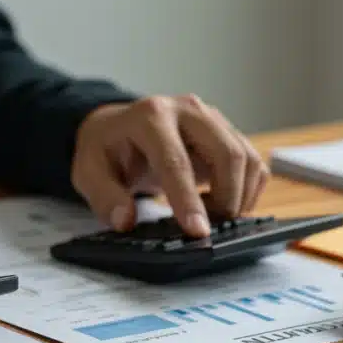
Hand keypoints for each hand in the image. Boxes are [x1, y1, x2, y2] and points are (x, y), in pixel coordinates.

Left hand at [70, 94, 268, 236]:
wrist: (119, 128)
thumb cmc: (107, 149)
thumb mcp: (89, 172)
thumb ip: (105, 197)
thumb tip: (125, 221)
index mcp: (151, 116)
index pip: (176, 161)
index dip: (189, 200)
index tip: (198, 232)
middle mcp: (188, 110)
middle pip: (227, 154)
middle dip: (227, 199)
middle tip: (210, 230)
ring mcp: (213, 118)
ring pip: (247, 158)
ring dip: (240, 197)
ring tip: (212, 218)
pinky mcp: (228, 132)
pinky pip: (254, 163)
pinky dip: (247, 191)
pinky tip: (220, 204)